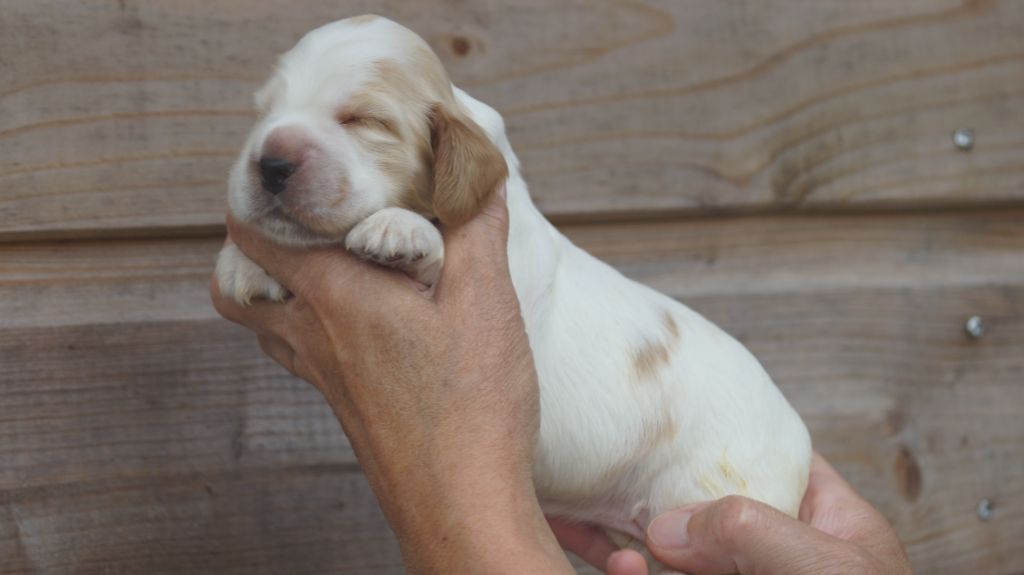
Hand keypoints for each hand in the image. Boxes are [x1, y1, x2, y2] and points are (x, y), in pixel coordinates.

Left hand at [212, 187, 572, 573]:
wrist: (461, 505)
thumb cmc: (470, 408)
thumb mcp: (486, 302)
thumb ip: (477, 230)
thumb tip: (479, 174)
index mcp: (334, 297)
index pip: (253, 232)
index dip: (257, 193)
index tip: (290, 168)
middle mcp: (310, 336)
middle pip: (239, 282)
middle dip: (257, 240)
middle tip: (302, 213)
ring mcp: (321, 377)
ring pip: (265, 322)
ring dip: (279, 286)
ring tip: (327, 259)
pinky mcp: (342, 406)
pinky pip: (300, 352)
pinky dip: (310, 325)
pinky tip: (363, 322)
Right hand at [553, 453, 912, 574]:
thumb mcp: (821, 566)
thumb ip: (749, 530)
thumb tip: (668, 526)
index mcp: (825, 522)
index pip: (772, 458)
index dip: (725, 433)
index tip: (671, 413)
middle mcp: (778, 554)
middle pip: (707, 504)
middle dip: (655, 487)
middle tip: (606, 467)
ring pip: (676, 554)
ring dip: (632, 538)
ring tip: (598, 523)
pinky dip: (634, 573)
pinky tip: (620, 566)